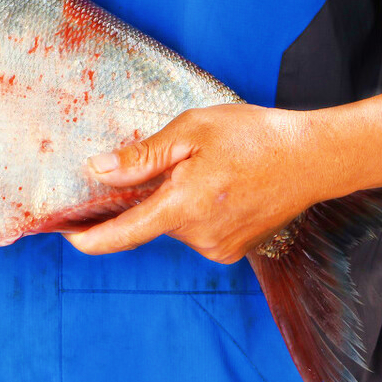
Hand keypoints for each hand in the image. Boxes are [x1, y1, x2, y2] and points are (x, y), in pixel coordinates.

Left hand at [66, 86, 381, 262]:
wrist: (314, 159)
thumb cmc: (254, 137)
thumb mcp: (192, 132)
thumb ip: (142, 156)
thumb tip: (98, 170)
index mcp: (184, 206)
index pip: (124, 233)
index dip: (91, 238)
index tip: (67, 235)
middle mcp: (200, 236)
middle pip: (151, 219)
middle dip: (152, 193)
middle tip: (180, 161)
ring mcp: (219, 247)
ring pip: (175, 224)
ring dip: (177, 200)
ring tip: (212, 170)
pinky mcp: (233, 250)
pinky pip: (197, 231)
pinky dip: (196, 210)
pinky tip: (221, 187)